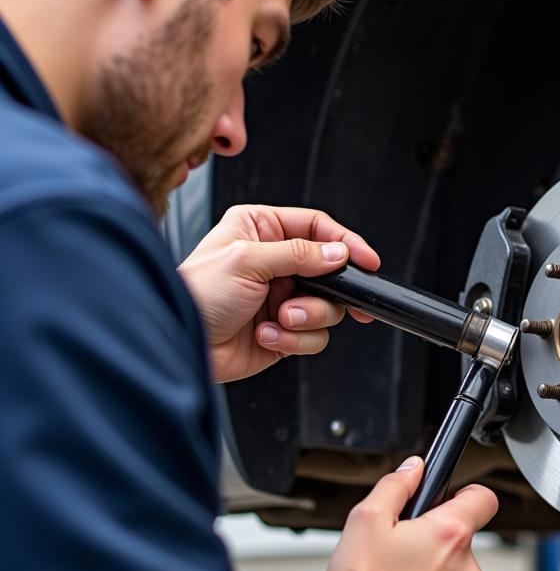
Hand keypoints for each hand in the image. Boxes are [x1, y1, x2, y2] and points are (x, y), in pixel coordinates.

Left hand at [177, 205, 379, 382]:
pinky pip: (313, 336)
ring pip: (327, 308)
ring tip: (278, 320)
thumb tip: (338, 253)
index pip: (316, 227)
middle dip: (327, 292)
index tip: (367, 261)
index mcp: (260, 230)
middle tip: (336, 300)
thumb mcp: (246, 260)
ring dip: (305, 318)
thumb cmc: (196, 295)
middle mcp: (273, 262)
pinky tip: (265, 335)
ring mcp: (280, 297)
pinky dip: (293, 340)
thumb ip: (298, 254)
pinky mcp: (284, 330)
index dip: (345, 243)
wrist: (181, 344)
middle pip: (329, 272)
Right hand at [317, 458, 498, 570]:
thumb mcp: (367, 520)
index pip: (484, 498)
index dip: (466, 493)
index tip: (449, 499)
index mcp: (450, 535)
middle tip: (401, 550)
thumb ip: (395, 486)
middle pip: (461, 541)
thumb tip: (413, 469)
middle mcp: (467, 569)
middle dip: (435, 541)